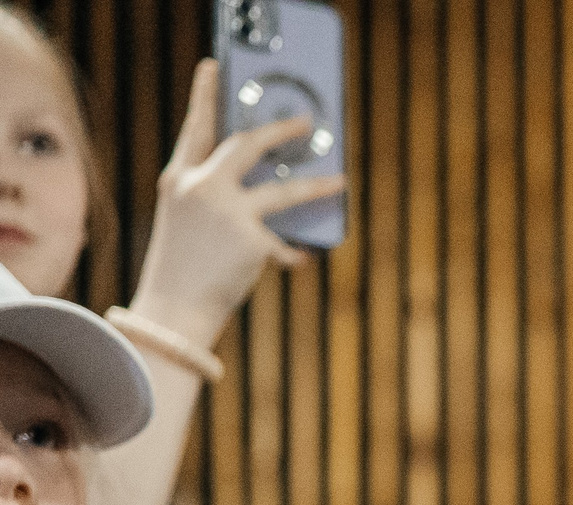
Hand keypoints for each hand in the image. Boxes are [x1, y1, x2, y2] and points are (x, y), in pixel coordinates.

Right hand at [125, 61, 348, 348]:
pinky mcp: (251, 240)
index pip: (195, 128)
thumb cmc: (181, 268)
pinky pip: (286, 244)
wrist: (172, 309)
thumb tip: (267, 188)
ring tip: (340, 180)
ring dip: (318, 187)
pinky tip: (298, 261)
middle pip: (247, 144)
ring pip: (286, 190)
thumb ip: (216, 198)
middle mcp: (201, 187)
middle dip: (280, 131)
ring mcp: (227, 211)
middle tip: (306, 124)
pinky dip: (293, 254)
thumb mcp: (188, 222)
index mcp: (178, 180)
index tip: (213, 68)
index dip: (205, 96)